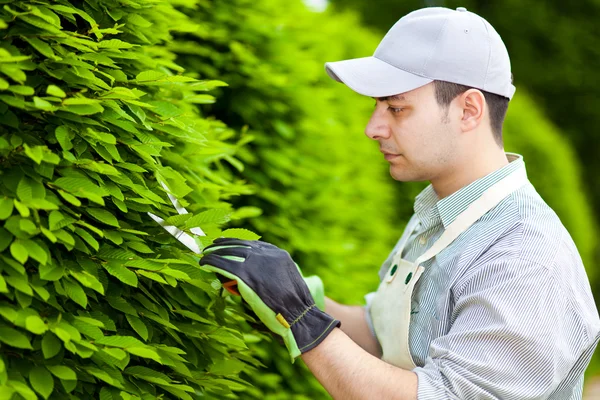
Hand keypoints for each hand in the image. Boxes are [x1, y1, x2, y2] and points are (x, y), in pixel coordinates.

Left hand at [199, 238, 339, 360]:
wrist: (298, 316)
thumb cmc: (293, 307)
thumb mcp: (285, 282)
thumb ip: (269, 274)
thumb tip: (250, 278)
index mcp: (278, 254)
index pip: (253, 244)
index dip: (238, 243)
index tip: (228, 243)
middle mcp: (268, 254)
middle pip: (240, 245)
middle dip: (224, 244)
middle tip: (212, 245)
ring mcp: (257, 263)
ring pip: (230, 252)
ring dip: (215, 252)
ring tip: (205, 254)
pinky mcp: (246, 275)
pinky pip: (224, 264)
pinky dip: (212, 262)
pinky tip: (204, 263)